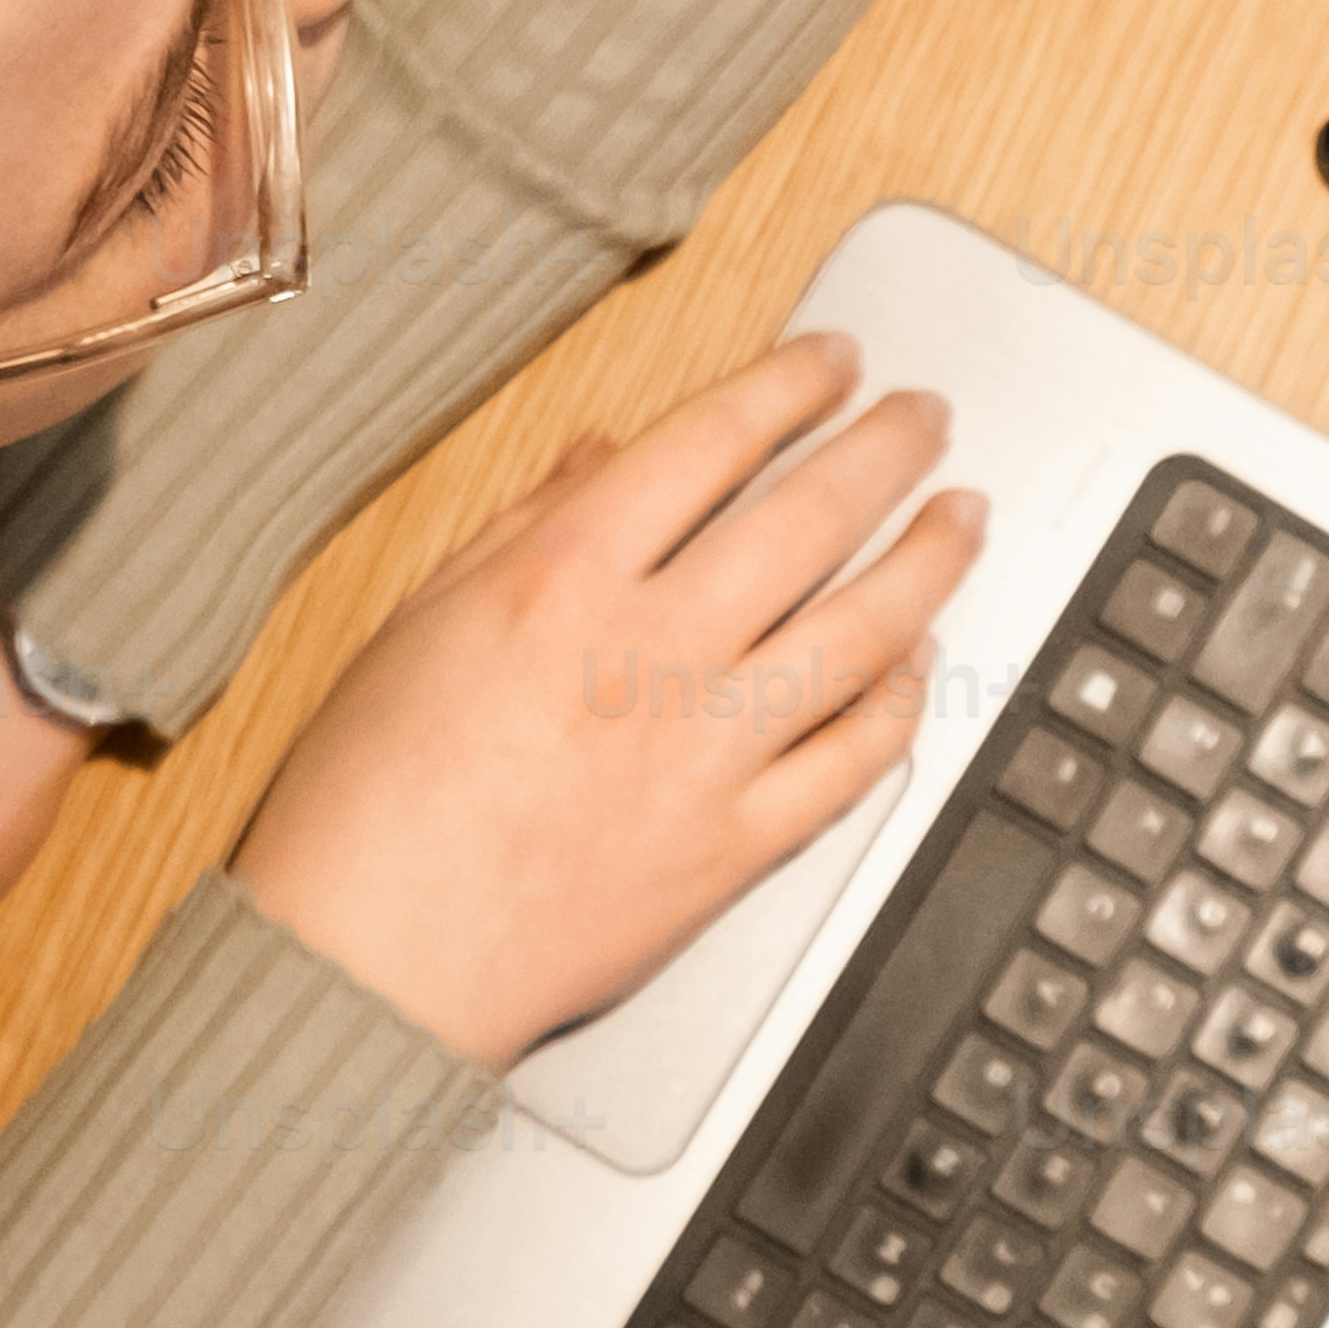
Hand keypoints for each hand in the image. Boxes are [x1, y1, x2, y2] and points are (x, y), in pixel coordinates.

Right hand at [236, 330, 980, 1071]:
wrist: (369, 965)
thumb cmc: (367, 802)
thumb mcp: (418, 620)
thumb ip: (525, 525)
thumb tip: (607, 454)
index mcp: (564, 578)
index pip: (712, 442)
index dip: (792, 384)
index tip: (836, 362)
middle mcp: (651, 653)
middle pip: (812, 518)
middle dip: (889, 448)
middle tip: (926, 418)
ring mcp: (705, 755)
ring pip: (863, 632)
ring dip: (930, 560)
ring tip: (961, 517)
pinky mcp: (735, 849)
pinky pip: (852, 763)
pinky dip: (899, 704)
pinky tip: (917, 665)